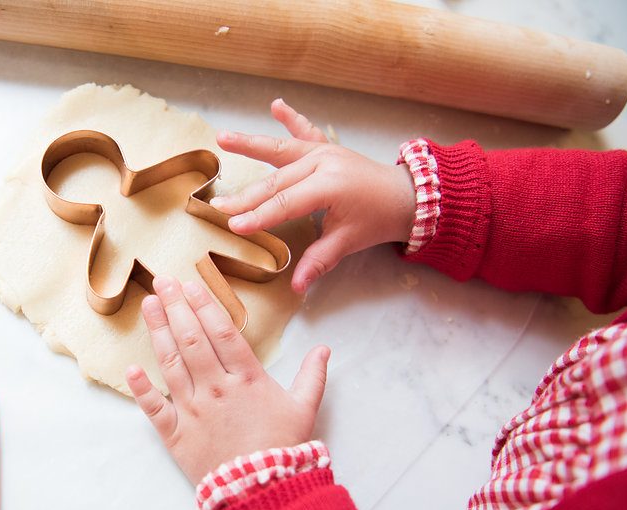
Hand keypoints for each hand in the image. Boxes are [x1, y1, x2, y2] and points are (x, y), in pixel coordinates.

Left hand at [127, 275, 329, 485]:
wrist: (262, 493)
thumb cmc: (283, 449)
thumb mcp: (305, 409)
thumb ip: (312, 376)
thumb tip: (324, 349)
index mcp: (247, 379)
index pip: (222, 332)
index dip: (205, 304)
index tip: (191, 283)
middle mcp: (216, 388)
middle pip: (192, 339)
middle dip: (176, 306)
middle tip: (162, 280)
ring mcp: (193, 410)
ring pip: (171, 364)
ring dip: (158, 331)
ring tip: (149, 305)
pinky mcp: (176, 435)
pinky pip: (154, 409)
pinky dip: (141, 389)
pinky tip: (132, 367)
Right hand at [210, 98, 415, 293]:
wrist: (407, 197)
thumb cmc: (378, 219)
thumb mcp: (348, 242)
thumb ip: (319, 261)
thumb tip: (297, 286)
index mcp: (330, 186)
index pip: (285, 204)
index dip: (258, 216)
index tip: (234, 225)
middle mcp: (324, 163)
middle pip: (277, 181)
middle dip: (246, 195)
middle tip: (219, 205)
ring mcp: (325, 152)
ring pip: (282, 151)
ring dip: (251, 145)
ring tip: (223, 138)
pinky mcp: (328, 148)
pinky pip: (306, 132)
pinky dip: (292, 118)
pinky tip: (277, 105)